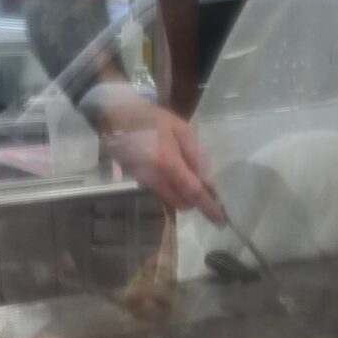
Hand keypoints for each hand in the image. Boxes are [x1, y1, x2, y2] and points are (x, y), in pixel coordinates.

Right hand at [94, 94, 223, 223]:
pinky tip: (171, 169)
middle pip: (182, 203)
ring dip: (182, 194)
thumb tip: (208, 181)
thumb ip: (196, 156)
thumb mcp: (181, 130)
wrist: (117, 118)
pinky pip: (161, 192)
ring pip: (171, 200)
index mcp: (169, 164)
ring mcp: (145, 183)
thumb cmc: (153, 120)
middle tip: (204, 187)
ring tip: (187, 173)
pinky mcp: (139, 182)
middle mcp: (156, 179)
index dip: (208, 207)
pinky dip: (171, 188)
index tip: (220, 220)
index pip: (193, 192)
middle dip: (195, 200)